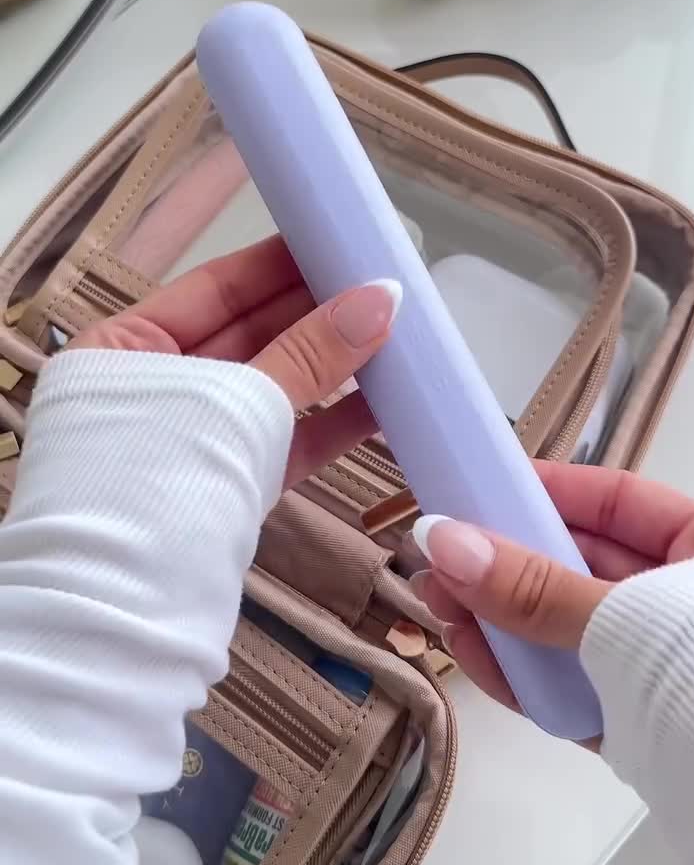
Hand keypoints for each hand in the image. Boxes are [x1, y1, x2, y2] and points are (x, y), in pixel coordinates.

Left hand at [69, 235, 399, 487]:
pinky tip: (385, 400)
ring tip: (400, 337)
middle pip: (249, 336)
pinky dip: (331, 423)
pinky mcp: (226, 491)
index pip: (213, 288)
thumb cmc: (158, 487)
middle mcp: (151, 390)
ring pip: (273, 392)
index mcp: (122, 350)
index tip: (342, 242)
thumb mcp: (238, 404)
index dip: (281, 264)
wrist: (126, 622)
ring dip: (335, 368)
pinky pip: (284, 442)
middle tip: (386, 285)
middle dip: (319, 314)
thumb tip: (384, 296)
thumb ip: (313, 352)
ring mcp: (190, 443)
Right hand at [410, 461, 693, 720]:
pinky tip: (469, 652)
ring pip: (564, 631)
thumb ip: (537, 588)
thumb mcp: (633, 619)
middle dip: (503, 560)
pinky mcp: (634, 729)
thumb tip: (447, 541)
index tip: (479, 484)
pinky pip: (567, 689)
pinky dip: (517, 674)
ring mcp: (655, 671)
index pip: (616, 503)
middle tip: (437, 551)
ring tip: (436, 601)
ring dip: (497, 618)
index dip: (546, 490)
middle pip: (579, 567)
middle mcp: (681, 607)